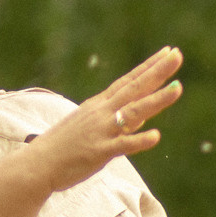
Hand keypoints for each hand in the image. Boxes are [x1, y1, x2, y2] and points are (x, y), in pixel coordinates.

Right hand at [17, 46, 184, 194]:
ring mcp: (101, 131)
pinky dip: (139, 140)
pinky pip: (123, 145)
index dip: (149, 66)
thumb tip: (141, 121)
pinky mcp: (99, 151)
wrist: (37, 164)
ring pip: (134, 112)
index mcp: (100, 105)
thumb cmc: (63, 146)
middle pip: (135, 88)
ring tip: (178, 88)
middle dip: (157, 72)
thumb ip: (117, 121)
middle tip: (177, 55)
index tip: (168, 52)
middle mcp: (102, 113)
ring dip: (156, 100)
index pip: (130, 81)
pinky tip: (156, 136)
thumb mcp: (91, 126)